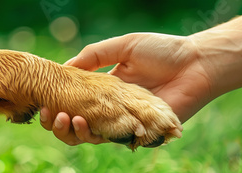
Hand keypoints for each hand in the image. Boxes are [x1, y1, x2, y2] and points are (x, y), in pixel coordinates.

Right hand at [41, 33, 213, 145]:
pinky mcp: (138, 133)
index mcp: (106, 88)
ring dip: (71, 131)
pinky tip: (84, 123)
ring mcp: (123, 122)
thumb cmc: (163, 51)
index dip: (57, 101)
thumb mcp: (123, 47)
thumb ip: (95, 56)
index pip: (74, 100)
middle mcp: (111, 108)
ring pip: (88, 136)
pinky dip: (92, 135)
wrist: (196, 64)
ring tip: (65, 118)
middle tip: (51, 114)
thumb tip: (64, 67)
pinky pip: (110, 140)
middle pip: (76, 122)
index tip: (45, 97)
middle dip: (58, 122)